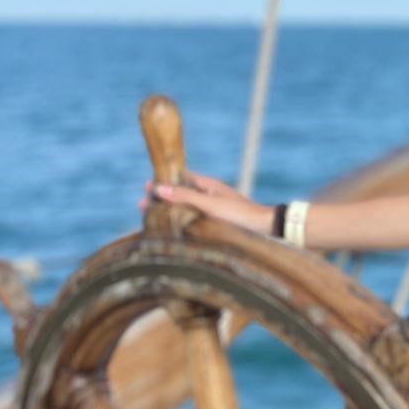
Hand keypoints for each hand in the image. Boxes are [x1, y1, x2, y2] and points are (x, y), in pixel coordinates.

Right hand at [141, 172, 269, 234]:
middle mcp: (209, 195)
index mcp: (208, 185)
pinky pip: (194, 219)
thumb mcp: (209, 204)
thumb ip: (185, 196)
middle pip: (180, 194)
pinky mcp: (216, 223)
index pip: (180, 178)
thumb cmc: (239, 214)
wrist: (265, 228)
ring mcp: (213, 209)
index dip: (163, 182)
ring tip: (152, 219)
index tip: (146, 188)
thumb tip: (158, 188)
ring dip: (170, 211)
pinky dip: (181, 222)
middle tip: (142, 206)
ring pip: (186, 208)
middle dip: (162, 199)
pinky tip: (172, 230)